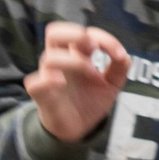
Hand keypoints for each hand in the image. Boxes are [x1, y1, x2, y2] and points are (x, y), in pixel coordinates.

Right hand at [23, 22, 130, 143]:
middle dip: (75, 34)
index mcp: (77, 54)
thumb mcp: (112, 83)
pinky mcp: (41, 95)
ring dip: (74, 62)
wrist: (79, 128)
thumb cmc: (91, 99)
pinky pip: (34, 82)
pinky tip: (61, 84)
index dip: (102, 38)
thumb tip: (124, 55)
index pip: (83, 33)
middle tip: (93, 48)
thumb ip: (120, 67)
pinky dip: (47, 80)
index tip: (118, 54)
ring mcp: (48, 76)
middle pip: (54, 32)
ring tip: (92, 74)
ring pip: (48, 57)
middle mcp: (60, 61)